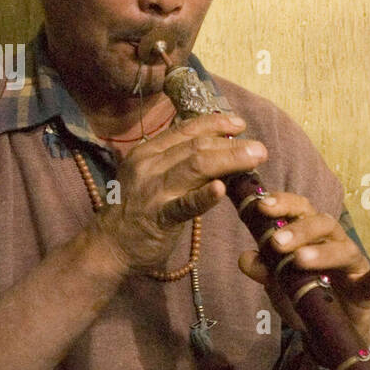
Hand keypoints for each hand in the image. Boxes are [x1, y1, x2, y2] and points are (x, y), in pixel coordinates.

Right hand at [93, 112, 265, 272]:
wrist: (110, 245)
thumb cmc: (137, 210)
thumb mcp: (153, 176)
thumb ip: (180, 162)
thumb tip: (219, 149)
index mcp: (149, 152)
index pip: (186, 130)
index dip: (215, 124)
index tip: (239, 124)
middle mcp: (149, 165)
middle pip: (196, 146)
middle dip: (231, 143)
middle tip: (259, 147)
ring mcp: (153, 191)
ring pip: (195, 166)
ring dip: (229, 159)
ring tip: (254, 157)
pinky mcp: (157, 218)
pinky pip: (183, 205)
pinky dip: (203, 197)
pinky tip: (220, 190)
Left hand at [236, 192, 369, 342]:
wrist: (330, 330)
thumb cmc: (305, 296)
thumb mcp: (279, 286)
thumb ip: (264, 272)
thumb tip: (246, 258)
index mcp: (310, 235)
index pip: (299, 209)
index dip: (283, 203)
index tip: (261, 206)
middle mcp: (333, 242)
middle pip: (321, 223)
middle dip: (298, 229)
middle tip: (277, 243)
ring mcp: (352, 265)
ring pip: (342, 249)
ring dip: (322, 252)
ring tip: (300, 260)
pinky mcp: (367, 290)